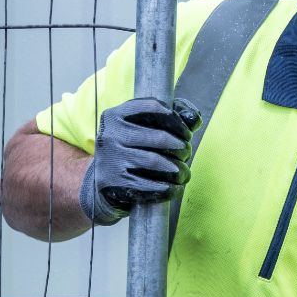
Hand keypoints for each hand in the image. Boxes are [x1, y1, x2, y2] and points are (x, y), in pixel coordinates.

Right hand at [79, 96, 201, 224]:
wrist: (102, 180)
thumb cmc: (128, 150)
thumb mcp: (137, 128)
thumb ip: (165, 119)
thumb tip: (194, 119)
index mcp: (115, 115)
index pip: (153, 108)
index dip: (176, 120)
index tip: (186, 133)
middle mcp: (110, 135)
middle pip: (159, 138)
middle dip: (181, 147)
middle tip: (187, 153)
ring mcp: (111, 159)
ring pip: (156, 162)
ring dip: (178, 169)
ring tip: (184, 173)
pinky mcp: (113, 183)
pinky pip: (149, 186)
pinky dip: (168, 188)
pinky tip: (176, 187)